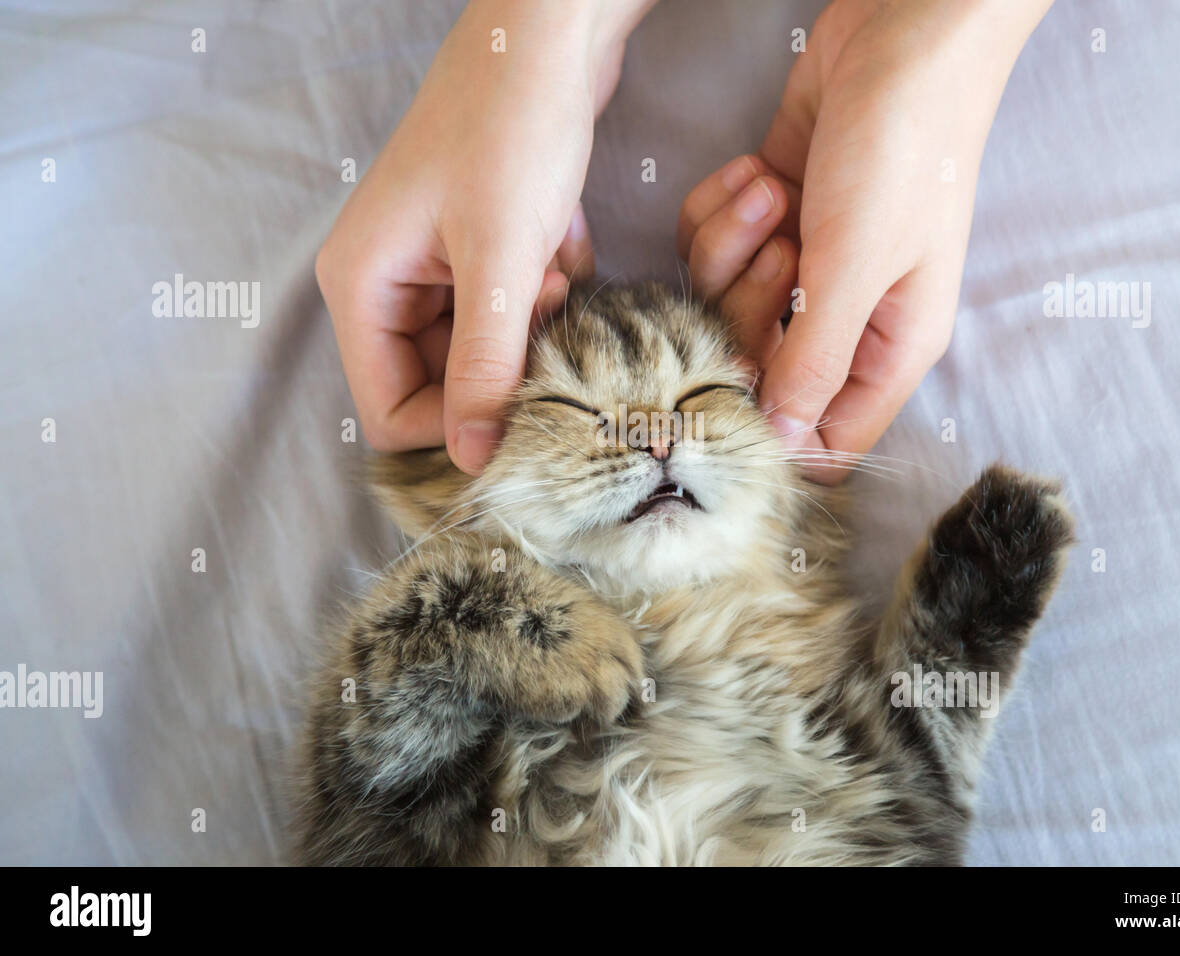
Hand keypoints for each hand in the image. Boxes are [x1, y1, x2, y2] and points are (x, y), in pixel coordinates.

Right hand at [317, 0, 653, 471]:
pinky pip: (510, 312)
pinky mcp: (475, 251)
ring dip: (529, 331)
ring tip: (552, 273)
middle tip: (543, 316)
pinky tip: (557, 244)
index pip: (388, 414)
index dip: (455, 426)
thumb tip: (474, 461)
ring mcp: (431, 267)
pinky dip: (543, 293)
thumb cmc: (512, 128)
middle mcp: (386, 285)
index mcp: (362, 288)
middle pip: (440, 387)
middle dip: (503, 367)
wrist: (549, 37)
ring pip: (483, 352)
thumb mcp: (500, 258)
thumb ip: (484, 365)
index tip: (522, 404)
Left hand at [679, 0, 1051, 480]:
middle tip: (786, 246)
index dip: (778, 427)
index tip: (742, 382)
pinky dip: (722, 208)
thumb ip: (814, 360)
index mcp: (888, 347)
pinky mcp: (768, 218)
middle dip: (747, 308)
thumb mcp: (858, 265)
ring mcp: (804, 264)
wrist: (901, 35)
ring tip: (779, 191)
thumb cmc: (903, 150)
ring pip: (721, 301)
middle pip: (755, 367)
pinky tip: (761, 170)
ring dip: (732, 246)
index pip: (827, 437)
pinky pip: (709, 244)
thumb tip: (783, 441)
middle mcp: (844, 316)